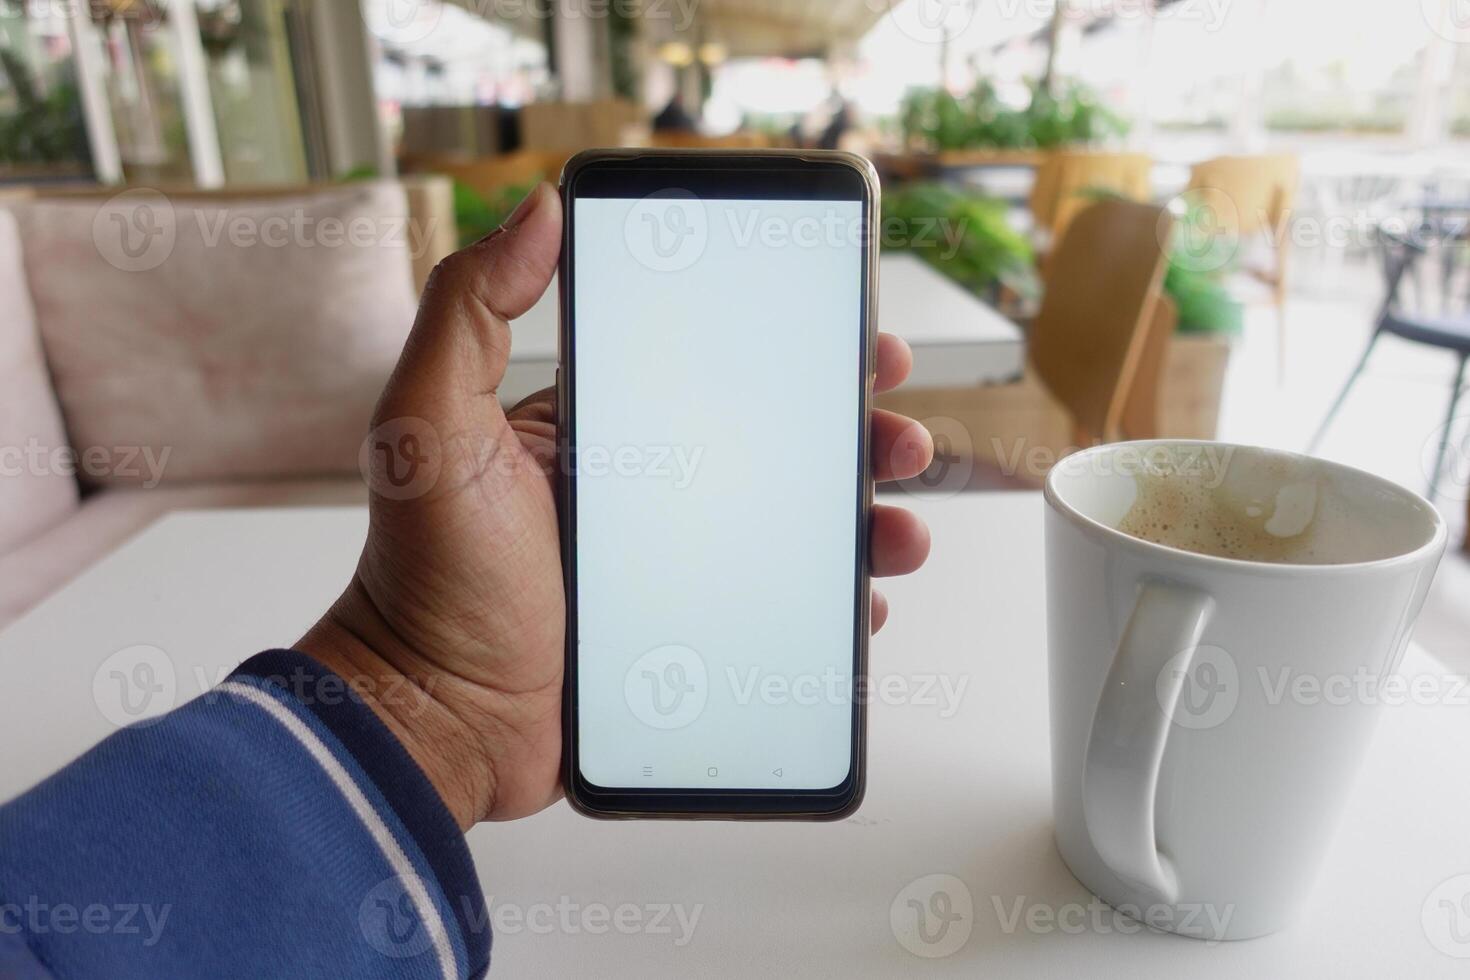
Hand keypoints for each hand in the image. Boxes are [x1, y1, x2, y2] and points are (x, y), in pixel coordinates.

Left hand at [298, 184, 934, 828]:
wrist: (435, 719)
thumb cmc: (425, 578)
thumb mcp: (430, 423)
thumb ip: (469, 310)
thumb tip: (537, 210)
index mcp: (600, 432)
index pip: (717, 375)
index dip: (794, 354)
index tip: (857, 342)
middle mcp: (646, 495)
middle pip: (776, 451)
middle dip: (852, 437)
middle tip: (898, 438)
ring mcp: (673, 571)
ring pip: (794, 533)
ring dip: (862, 523)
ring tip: (899, 533)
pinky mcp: (689, 640)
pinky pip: (781, 611)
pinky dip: (832, 604)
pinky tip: (864, 603)